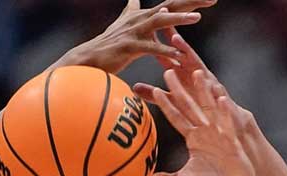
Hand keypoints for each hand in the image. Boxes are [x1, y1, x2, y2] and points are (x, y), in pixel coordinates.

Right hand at [59, 0, 215, 73]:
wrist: (88, 59)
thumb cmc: (108, 44)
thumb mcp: (122, 23)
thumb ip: (131, 10)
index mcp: (143, 16)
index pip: (171, 4)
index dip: (190, 0)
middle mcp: (139, 19)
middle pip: (170, 6)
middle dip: (191, 1)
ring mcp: (133, 32)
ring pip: (160, 22)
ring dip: (179, 19)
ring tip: (198, 18)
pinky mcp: (128, 47)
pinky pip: (150, 48)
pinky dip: (165, 51)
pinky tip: (179, 56)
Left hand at [135, 67, 257, 175]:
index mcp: (194, 138)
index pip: (176, 118)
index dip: (166, 105)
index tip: (154, 90)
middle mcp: (205, 132)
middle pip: (189, 106)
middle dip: (179, 89)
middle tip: (168, 70)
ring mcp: (219, 134)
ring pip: (209, 108)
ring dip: (203, 91)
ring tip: (196, 72)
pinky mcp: (232, 141)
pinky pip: (228, 124)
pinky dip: (225, 112)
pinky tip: (221, 98)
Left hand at [156, 31, 257, 131]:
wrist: (228, 125)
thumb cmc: (199, 110)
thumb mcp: (175, 103)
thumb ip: (156, 96)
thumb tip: (136, 87)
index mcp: (185, 77)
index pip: (170, 57)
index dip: (161, 44)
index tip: (151, 29)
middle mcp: (199, 79)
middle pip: (188, 61)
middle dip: (181, 47)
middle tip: (171, 34)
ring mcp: (213, 92)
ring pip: (206, 81)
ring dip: (200, 74)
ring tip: (193, 66)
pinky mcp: (226, 108)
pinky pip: (225, 106)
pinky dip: (223, 101)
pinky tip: (222, 98)